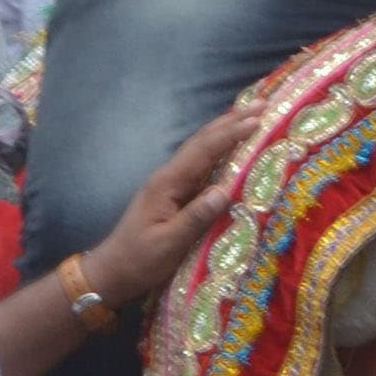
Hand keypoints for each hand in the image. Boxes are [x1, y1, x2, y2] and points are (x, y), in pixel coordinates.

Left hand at [82, 112, 258, 310]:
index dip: (230, 134)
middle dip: (232, 121)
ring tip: (252, 115)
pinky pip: (203, 165)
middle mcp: (169, 177)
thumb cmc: (139, 260)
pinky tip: (232, 147)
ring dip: (227, 130)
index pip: (202, 151)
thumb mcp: (168, 244)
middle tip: (263, 104)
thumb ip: (195, 218)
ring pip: (202, 149)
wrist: (112, 271)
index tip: (257, 120)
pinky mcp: (176, 195)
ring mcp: (172, 184)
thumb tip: (224, 191)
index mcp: (167, 184)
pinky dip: (220, 149)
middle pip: (202, 141)